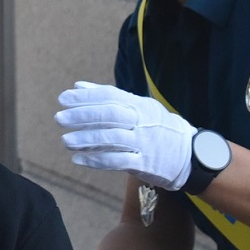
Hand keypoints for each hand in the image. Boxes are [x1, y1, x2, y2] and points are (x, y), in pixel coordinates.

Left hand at [55, 81, 196, 190]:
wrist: (189, 155)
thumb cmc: (157, 128)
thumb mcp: (138, 107)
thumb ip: (108, 97)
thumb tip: (78, 86)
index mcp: (139, 105)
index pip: (110, 96)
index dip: (85, 97)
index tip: (63, 99)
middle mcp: (142, 121)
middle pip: (110, 115)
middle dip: (83, 116)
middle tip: (60, 118)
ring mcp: (144, 143)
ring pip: (112, 138)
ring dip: (86, 139)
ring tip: (66, 141)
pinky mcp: (144, 163)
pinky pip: (117, 161)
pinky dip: (96, 160)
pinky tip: (79, 159)